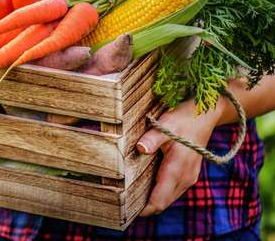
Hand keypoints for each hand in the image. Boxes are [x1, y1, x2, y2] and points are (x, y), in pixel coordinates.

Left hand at [136, 98, 225, 215]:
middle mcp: (185, 178)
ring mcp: (188, 177)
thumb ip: (152, 138)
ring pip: (167, 198)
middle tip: (122, 205)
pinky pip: (172, 190)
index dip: (144, 209)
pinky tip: (144, 186)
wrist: (205, 116)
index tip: (125, 210)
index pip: (159, 200)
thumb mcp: (165, 125)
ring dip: (152, 200)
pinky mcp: (188, 174)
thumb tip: (140, 148)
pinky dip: (159, 193)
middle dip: (145, 207)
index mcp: (177, 169)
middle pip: (162, 203)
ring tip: (130, 197)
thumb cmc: (183, 119)